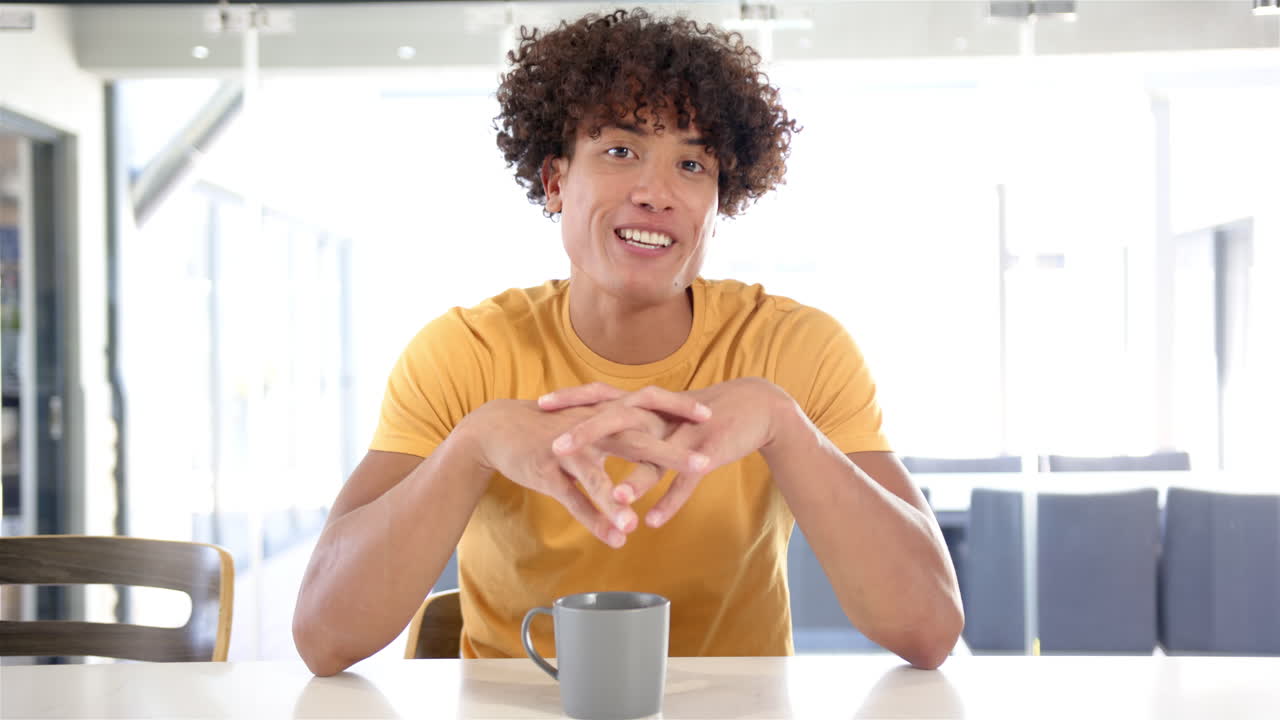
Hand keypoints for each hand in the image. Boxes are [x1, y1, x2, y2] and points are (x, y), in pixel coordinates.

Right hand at [468, 392, 708, 547]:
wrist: (497, 428)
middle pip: (636, 439)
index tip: (708, 415)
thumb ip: (620, 438)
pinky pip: (573, 499)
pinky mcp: (547, 471)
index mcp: (604, 414)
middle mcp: (590, 428)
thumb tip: (653, 449)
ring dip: (621, 501)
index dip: (677, 408)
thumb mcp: (589, 427)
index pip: (647, 405)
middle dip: (671, 453)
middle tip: (705, 463)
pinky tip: (614, 537)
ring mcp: (567, 450)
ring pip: (599, 477)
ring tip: (640, 525)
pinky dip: (594, 519)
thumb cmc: (550, 429)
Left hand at [539, 378, 786, 527]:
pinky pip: (687, 481)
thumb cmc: (703, 413)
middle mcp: (661, 414)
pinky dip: (670, 501)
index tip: (540, 404)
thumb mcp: (662, 414)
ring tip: (611, 498)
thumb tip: (596, 426)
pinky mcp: (709, 452)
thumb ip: (631, 421)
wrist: (755, 407)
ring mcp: (685, 432)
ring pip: (654, 455)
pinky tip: (653, 521)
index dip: (571, 398)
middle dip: (586, 433)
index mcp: (646, 404)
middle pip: (619, 419)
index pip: (601, 395)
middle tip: (556, 448)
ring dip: (634, 478)